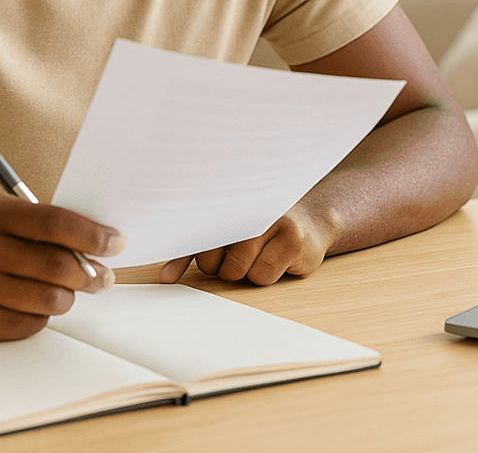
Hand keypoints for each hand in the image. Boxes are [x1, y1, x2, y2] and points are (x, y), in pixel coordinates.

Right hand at [0, 194, 123, 340]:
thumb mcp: (3, 214)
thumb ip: (46, 225)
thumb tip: (101, 244)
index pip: (53, 223)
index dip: (91, 235)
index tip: (115, 243)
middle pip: (54, 265)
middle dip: (89, 273)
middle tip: (102, 276)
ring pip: (46, 300)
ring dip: (68, 297)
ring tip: (67, 290)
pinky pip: (27, 325)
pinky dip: (43, 316)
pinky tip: (36, 305)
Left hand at [157, 202, 336, 285]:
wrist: (312, 219)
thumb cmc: (260, 227)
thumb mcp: (224, 231)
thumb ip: (192, 249)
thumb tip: (165, 278)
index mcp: (226, 199)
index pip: (194, 234)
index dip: (183, 257)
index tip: (169, 276)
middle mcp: (248, 205)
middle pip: (214, 260)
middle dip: (221, 265)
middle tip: (238, 250)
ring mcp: (273, 219)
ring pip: (238, 270)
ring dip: (245, 271)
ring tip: (259, 251)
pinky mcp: (295, 240)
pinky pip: (263, 276)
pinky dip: (265, 275)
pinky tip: (277, 257)